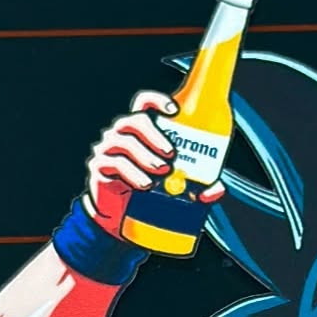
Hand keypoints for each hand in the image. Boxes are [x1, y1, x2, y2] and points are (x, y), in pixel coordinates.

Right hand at [81, 91, 224, 234]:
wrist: (120, 214)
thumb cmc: (149, 191)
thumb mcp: (176, 187)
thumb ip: (198, 186)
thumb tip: (216, 189)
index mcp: (142, 131)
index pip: (144, 104)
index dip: (157, 101)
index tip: (175, 111)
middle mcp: (123, 134)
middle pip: (134, 121)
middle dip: (154, 135)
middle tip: (172, 155)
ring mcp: (109, 149)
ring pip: (123, 141)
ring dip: (145, 156)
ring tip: (162, 172)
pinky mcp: (101, 167)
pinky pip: (114, 164)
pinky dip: (132, 173)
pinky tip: (145, 184)